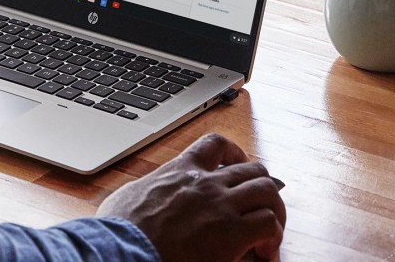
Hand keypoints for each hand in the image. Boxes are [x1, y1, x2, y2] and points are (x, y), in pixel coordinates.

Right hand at [97, 134, 285, 261]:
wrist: (124, 248)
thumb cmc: (120, 229)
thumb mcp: (129, 196)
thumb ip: (148, 190)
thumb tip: (143, 196)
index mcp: (180, 170)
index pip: (215, 144)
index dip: (234, 153)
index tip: (237, 165)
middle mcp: (206, 183)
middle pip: (253, 169)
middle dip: (262, 187)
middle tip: (260, 207)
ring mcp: (221, 205)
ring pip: (268, 191)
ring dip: (274, 210)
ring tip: (269, 231)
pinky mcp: (232, 233)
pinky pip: (269, 224)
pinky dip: (273, 237)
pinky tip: (263, 252)